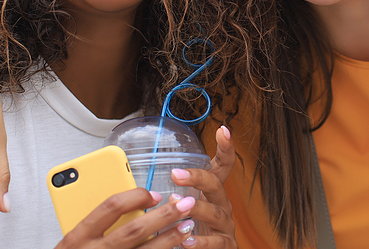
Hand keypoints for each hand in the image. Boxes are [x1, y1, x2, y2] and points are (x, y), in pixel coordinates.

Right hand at [54, 189, 197, 248]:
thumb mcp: (75, 241)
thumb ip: (97, 223)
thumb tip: (133, 203)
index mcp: (78, 237)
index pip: (111, 207)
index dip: (137, 196)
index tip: (155, 194)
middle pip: (135, 229)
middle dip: (164, 215)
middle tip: (184, 204)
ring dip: (170, 238)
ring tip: (187, 226)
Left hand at [169, 125, 235, 247]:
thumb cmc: (193, 228)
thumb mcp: (186, 206)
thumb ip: (174, 194)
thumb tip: (142, 184)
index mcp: (213, 192)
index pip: (222, 166)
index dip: (225, 148)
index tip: (222, 130)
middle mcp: (222, 204)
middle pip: (216, 185)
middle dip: (197, 177)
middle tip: (176, 174)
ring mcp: (225, 225)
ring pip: (215, 212)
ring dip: (197, 209)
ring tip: (179, 207)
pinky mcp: (226, 244)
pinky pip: (217, 242)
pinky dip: (202, 242)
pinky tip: (187, 241)